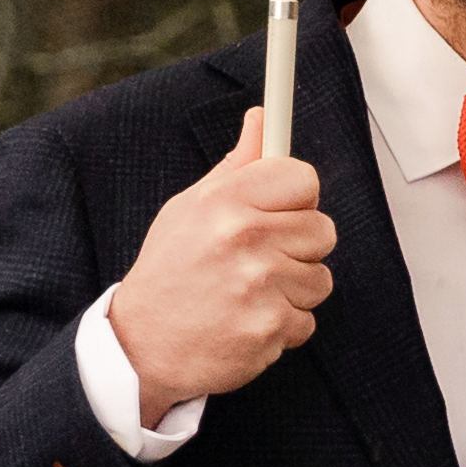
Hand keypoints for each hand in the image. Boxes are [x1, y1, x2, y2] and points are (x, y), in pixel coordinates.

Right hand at [106, 110, 331, 415]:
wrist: (142, 347)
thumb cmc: (169, 273)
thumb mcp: (190, 208)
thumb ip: (235, 167)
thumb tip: (262, 119)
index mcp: (226, 201)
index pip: (304, 178)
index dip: (297, 197)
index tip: (282, 210)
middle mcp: (245, 238)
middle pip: (323, 229)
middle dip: (299, 246)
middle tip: (262, 259)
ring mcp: (260, 285)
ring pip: (320, 278)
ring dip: (293, 290)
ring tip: (250, 294)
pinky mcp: (270, 328)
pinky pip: (307, 320)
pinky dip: (283, 326)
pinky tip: (248, 321)